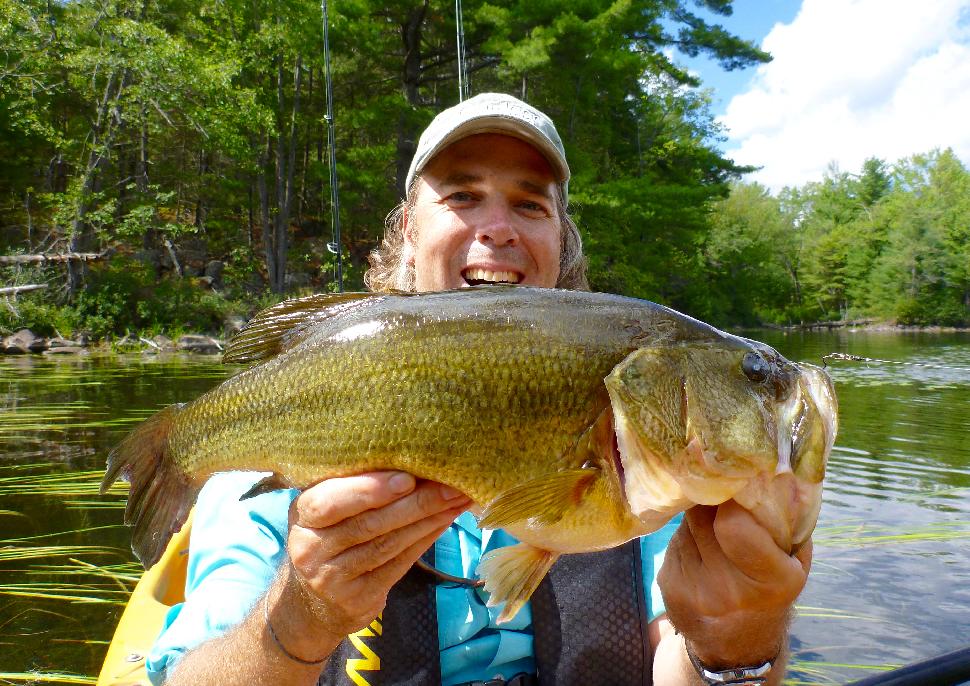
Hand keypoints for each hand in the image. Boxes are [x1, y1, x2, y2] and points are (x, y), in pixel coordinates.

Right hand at [274, 472, 470, 646]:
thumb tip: (414, 459)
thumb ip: (355, 487)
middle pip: (368, 523)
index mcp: (302, 514)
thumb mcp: (327, 510)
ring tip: (456, 500)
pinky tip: (444, 522)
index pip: (330, 501)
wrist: (313, 601)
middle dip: (415, 502)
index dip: (369, 490)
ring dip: (428, 519)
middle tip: (450, 485)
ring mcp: (331, 578)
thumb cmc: (330, 537)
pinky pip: (398, 564)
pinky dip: (425, 540)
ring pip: (387, 544)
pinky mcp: (356, 598)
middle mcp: (310, 547)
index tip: (408, 478)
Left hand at [657, 500, 811, 666]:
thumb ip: (788, 521)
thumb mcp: (794, 562)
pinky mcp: (670, 585)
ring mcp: (695, 589)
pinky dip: (686, 537)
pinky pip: (673, 540)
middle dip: (712, 501)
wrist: (737, 644)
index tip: (737, 489)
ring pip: (686, 524)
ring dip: (698, 519)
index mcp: (772, 579)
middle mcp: (730, 589)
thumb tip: (771, 472)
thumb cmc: (770, 589)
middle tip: (723, 499)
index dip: (731, 499)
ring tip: (715, 532)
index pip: (734, 522)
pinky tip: (700, 552)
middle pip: (704, 516)